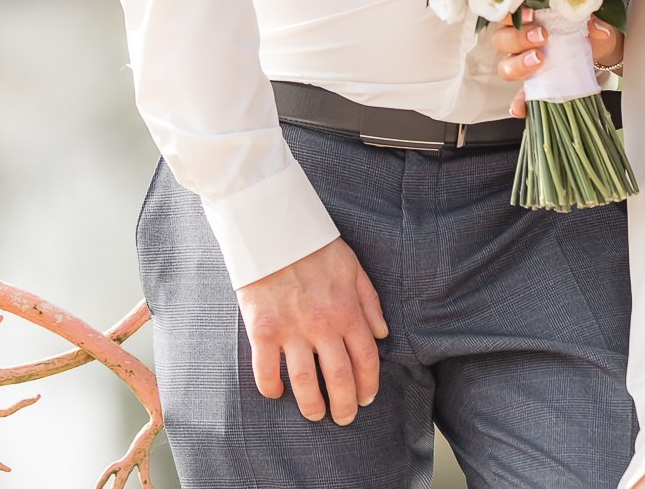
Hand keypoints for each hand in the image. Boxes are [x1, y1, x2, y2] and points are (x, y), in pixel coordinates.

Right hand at [235, 238, 388, 423]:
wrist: (271, 227)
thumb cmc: (313, 246)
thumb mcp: (353, 267)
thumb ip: (370, 301)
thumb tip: (383, 334)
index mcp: (347, 310)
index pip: (366, 360)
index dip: (369, 385)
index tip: (366, 398)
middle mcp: (323, 325)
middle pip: (339, 379)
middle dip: (345, 405)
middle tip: (344, 418)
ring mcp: (291, 330)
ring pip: (305, 383)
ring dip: (312, 406)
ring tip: (315, 414)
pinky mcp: (261, 330)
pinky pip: (266, 371)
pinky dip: (272, 388)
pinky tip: (277, 393)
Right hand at [490, 11, 622, 117]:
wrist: (599, 51)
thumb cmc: (587, 31)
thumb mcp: (592, 22)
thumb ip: (594, 21)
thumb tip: (597, 27)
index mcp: (529, 21)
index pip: (507, 15)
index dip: (512, 15)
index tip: (531, 15)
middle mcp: (520, 42)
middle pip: (501, 40)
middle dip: (518, 39)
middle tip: (542, 38)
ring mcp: (524, 65)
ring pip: (505, 66)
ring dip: (517, 65)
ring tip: (539, 61)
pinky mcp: (533, 87)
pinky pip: (519, 96)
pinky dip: (518, 103)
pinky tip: (520, 108)